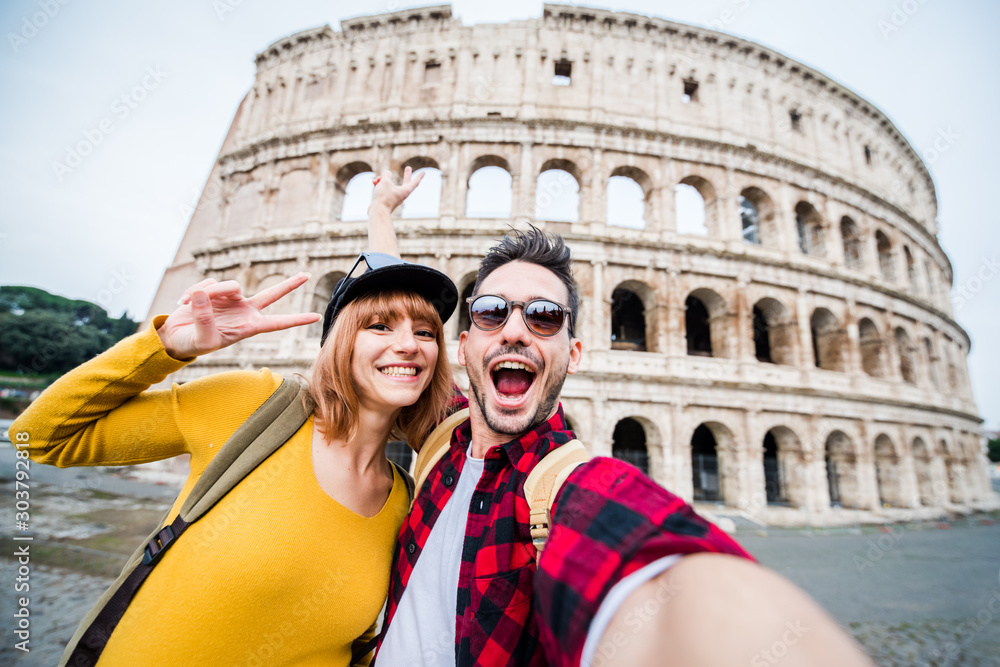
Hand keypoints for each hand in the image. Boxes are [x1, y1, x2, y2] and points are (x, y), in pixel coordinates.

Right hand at [157, 273, 319, 358]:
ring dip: (209, 292)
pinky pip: (208, 282)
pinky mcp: (215, 290)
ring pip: (229, 285)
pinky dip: (194, 292)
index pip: (277, 322)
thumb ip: (204, 318)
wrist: (174, 337)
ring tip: (190, 305)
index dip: (296, 320)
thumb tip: (204, 293)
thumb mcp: (202, 339)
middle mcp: (244, 311)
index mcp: (248, 327)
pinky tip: (184, 303)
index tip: (316, 317)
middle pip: (272, 294)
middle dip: (289, 285)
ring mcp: (231, 299)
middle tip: (307, 275)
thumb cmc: (192, 344)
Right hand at [369, 166, 423, 215]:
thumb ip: (387, 175)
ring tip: (377, 179)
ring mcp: (394, 197)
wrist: (378, 211)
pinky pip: (385, 189)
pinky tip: (374, 182)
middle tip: (408, 168)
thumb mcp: (385, 181)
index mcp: (405, 191)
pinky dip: (380, 185)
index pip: (415, 182)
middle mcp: (401, 194)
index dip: (419, 176)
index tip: (424, 172)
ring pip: (391, 185)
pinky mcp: (386, 200)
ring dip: (385, 180)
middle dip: (406, 175)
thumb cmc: (384, 197)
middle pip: (405, 183)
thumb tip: (386, 173)